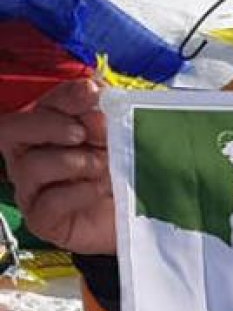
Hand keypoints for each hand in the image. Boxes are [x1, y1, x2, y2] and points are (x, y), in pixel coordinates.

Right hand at [0, 79, 115, 254]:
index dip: (65, 96)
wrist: (141, 212)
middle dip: (51, 125)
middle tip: (84, 133)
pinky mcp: (43, 218)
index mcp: (51, 126)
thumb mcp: (122, 131)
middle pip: (13, 129)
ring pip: (30, 166)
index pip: (44, 102)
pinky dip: (77, 192)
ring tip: (105, 165)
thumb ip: (106, 110)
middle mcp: (32, 154)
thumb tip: (93, 92)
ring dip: (74, 161)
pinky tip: (100, 187)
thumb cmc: (126, 167)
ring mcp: (33, 188)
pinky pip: (46, 203)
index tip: (94, 94)